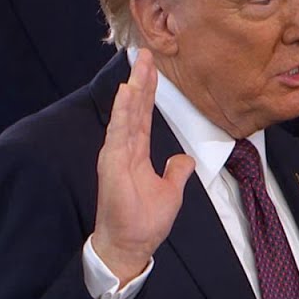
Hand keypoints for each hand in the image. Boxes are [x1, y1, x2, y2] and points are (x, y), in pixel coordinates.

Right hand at [93, 49, 194, 284]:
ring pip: (127, 113)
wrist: (130, 245)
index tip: (152, 69)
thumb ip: (176, 172)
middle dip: (141, 80)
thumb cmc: (144, 222)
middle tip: (146, 53)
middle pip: (134, 108)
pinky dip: (123, 111)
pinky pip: (119, 131)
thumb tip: (185, 160)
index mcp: (137, 154)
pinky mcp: (113, 163)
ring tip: (139, 63)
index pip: (143, 116)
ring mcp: (117, 154)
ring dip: (133, 87)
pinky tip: (127, 91)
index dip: (148, 92)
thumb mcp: (170, 192)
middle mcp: (124, 149)